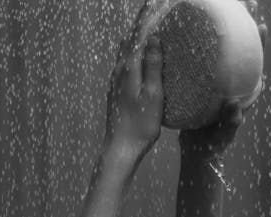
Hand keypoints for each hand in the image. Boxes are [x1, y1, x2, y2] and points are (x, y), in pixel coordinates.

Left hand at [104, 1, 162, 161]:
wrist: (120, 148)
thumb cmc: (141, 125)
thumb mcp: (153, 95)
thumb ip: (153, 66)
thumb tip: (154, 38)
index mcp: (129, 68)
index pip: (138, 34)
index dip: (146, 16)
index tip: (155, 1)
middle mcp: (119, 70)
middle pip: (130, 38)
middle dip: (141, 21)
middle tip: (153, 7)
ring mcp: (116, 80)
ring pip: (126, 49)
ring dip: (137, 35)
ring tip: (148, 25)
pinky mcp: (117, 89)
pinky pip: (126, 61)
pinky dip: (135, 50)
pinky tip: (141, 55)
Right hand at [179, 1, 266, 160]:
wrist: (198, 153)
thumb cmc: (213, 146)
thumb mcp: (221, 136)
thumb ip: (230, 124)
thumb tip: (236, 108)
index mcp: (242, 92)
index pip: (255, 62)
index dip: (259, 44)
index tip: (261, 26)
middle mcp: (232, 83)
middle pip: (240, 49)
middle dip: (242, 25)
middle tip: (242, 3)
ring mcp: (217, 82)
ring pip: (220, 51)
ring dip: (219, 29)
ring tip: (215, 8)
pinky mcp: (201, 85)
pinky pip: (200, 60)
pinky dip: (197, 45)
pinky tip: (184, 32)